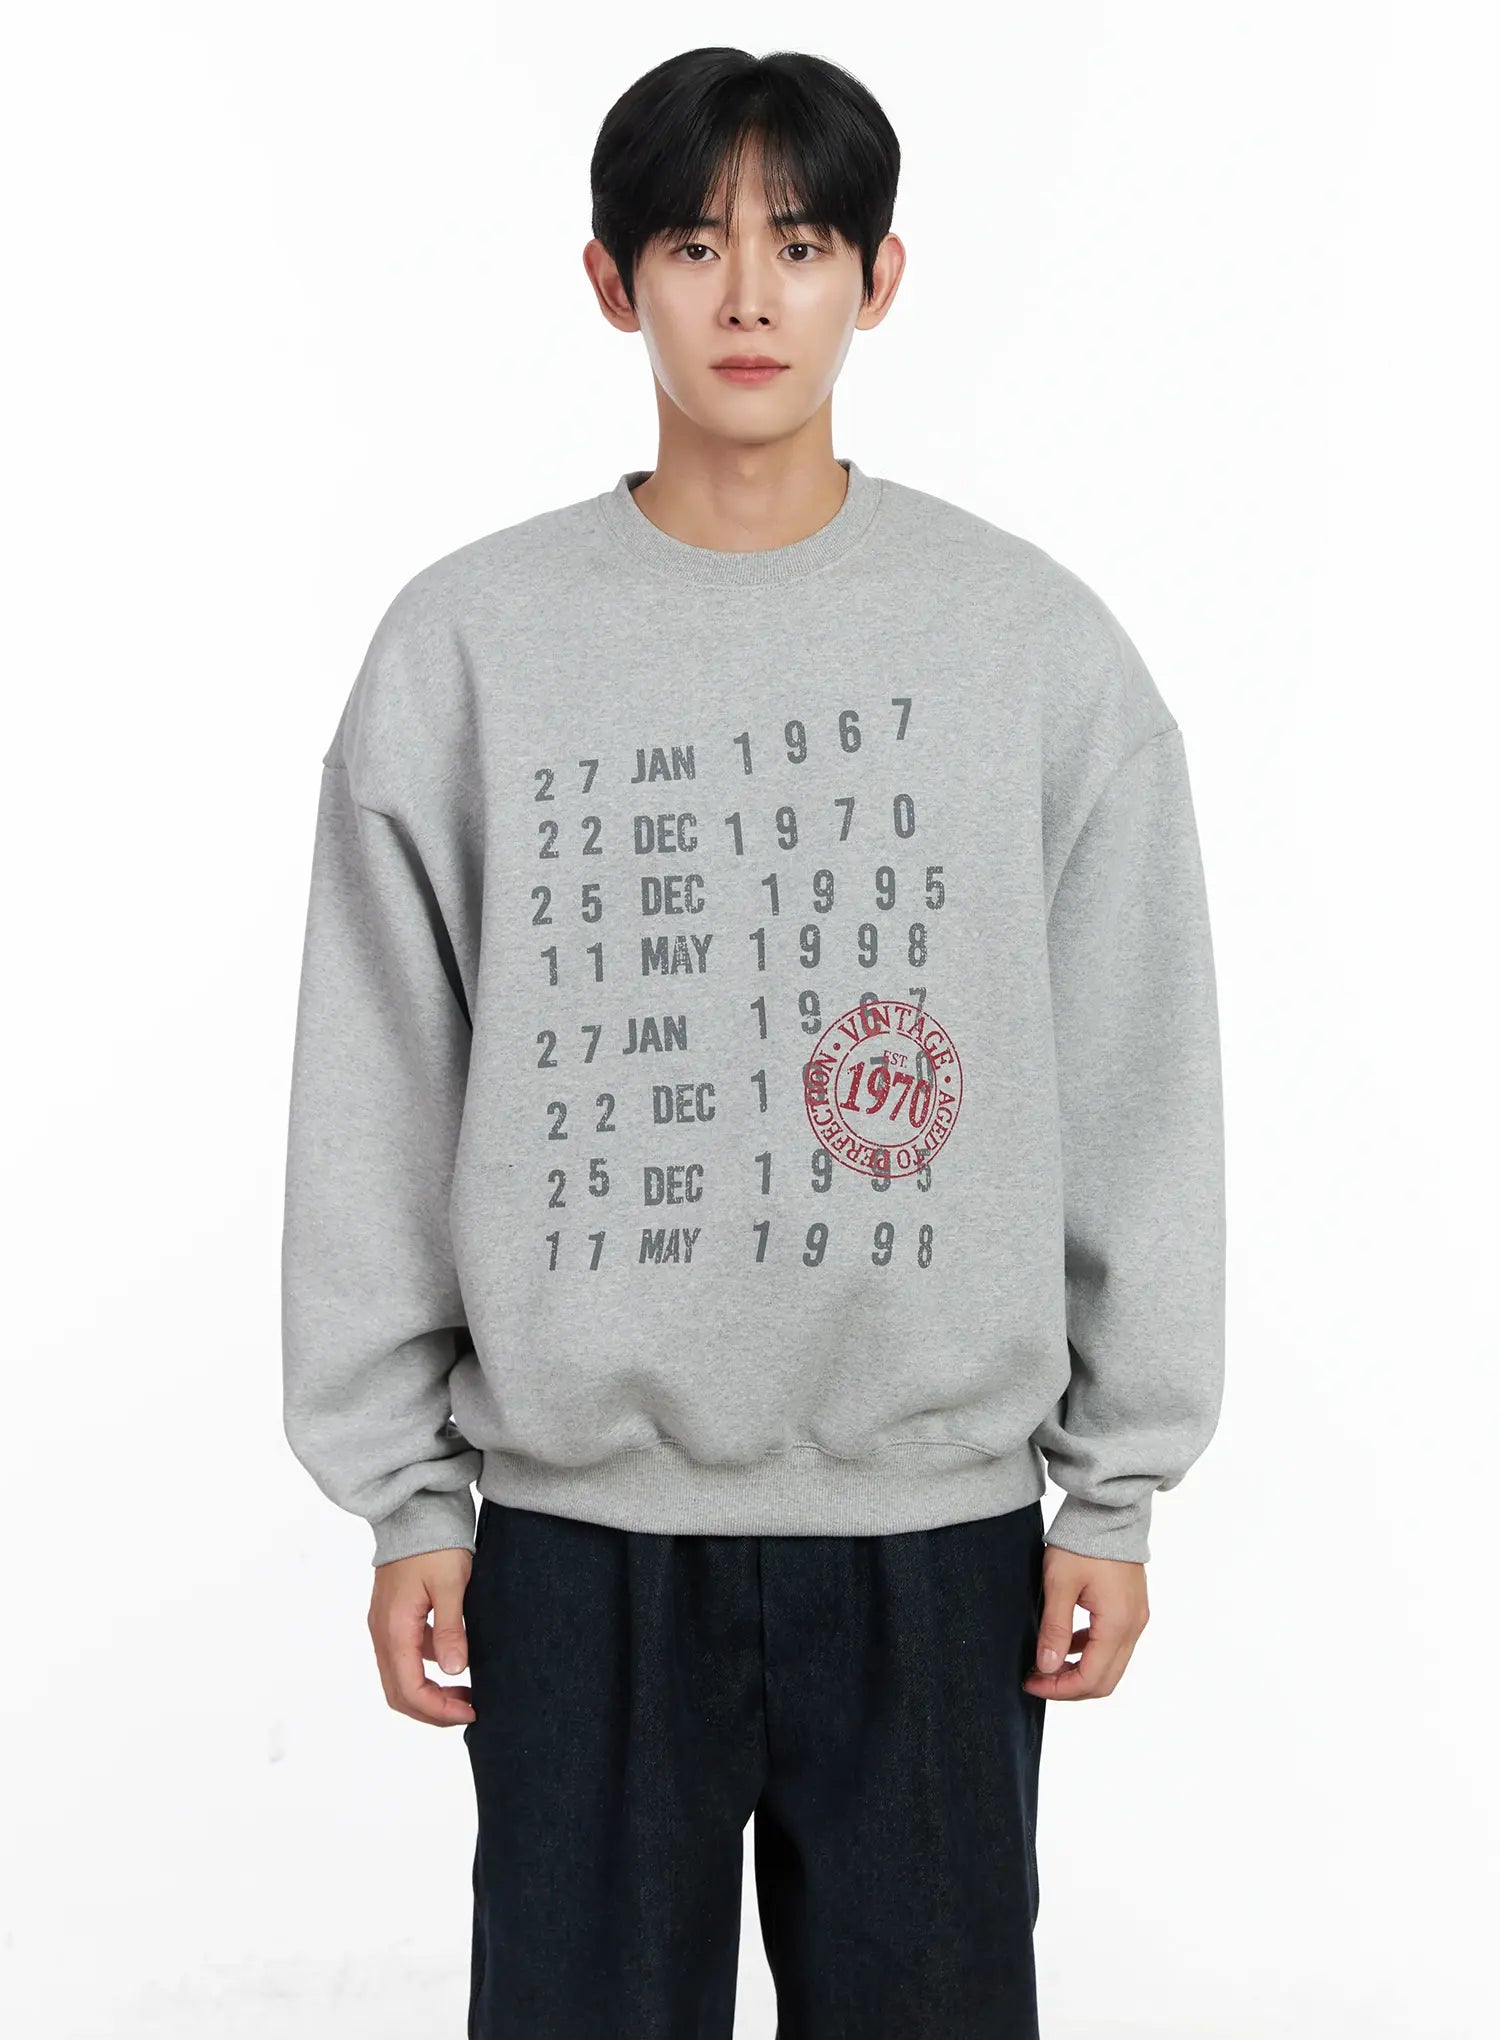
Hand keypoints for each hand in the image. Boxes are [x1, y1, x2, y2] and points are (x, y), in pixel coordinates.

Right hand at [368, 1546, 478, 1726]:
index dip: (439, 1710)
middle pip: (399, 1692)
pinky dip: (426, 1669)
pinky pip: (404, 1656)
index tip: (470, 1711)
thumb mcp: (451, 1584)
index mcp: (394, 1628)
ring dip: (429, 1692)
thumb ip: (451, 1629)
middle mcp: (382, 1631)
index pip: (409, 1689)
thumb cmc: (434, 1543)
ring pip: (399, 1677)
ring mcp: (384, 1624)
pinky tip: (455, 1658)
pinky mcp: (392, 1616)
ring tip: (465, 1691)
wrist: (415, 1508)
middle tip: (468, 1710)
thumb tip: (456, 1671)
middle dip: (432, 1710)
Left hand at [1022, 1544, 1149, 1700]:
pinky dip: (1088, 1653)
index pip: (1090, 1678)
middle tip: (1036, 1680)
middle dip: (1069, 1687)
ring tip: (1046, 1664)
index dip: (1059, 1689)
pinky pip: (1113, 1645)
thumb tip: (1047, 1667)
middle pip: (1104, 1681)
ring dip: (1079, 1671)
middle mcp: (1133, 1627)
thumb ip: (1055, 1629)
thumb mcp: (1060, 1584)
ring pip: (1110, 1666)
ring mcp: (1136, 1619)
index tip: (1031, 1683)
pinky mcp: (1131, 1610)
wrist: (1108, 1512)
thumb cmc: (1082, 1543)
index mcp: (1117, 1624)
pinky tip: (1064, 1643)